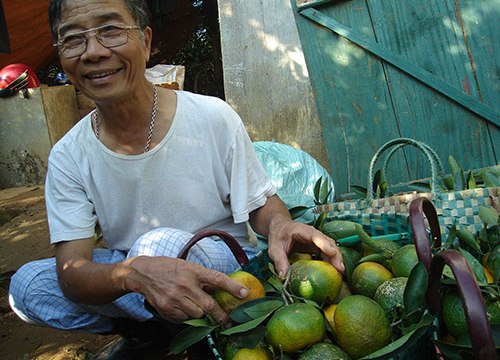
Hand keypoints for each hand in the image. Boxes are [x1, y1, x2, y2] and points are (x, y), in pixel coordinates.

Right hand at [124, 256, 247, 323]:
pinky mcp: (166, 308)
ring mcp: (175, 297)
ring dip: (201, 314)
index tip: (244, 293)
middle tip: (229, 321)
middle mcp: (185, 284)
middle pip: (209, 305)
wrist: (142, 273)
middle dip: (221, 316)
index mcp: (193, 271)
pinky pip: (184, 318)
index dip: (232, 287)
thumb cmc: (168, 268)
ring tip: (196, 307)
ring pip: (197, 314)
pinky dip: (187, 316)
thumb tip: (219, 289)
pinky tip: (182, 307)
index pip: (217, 279)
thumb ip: (202, 278)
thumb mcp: (187, 266)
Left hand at [266, 215, 344, 277]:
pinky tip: (334, 273)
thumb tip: (283, 277)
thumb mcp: (274, 249)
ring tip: (340, 274)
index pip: (316, 236)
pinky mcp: (320, 246)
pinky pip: (329, 253)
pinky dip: (333, 262)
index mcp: (303, 231)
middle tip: (340, 270)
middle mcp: (314, 234)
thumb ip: (279, 261)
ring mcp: (318, 240)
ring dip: (337, 260)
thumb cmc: (278, 236)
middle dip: (336, 255)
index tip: (332, 253)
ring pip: (332, 248)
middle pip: (329, 242)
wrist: (280, 228)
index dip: (325, 244)